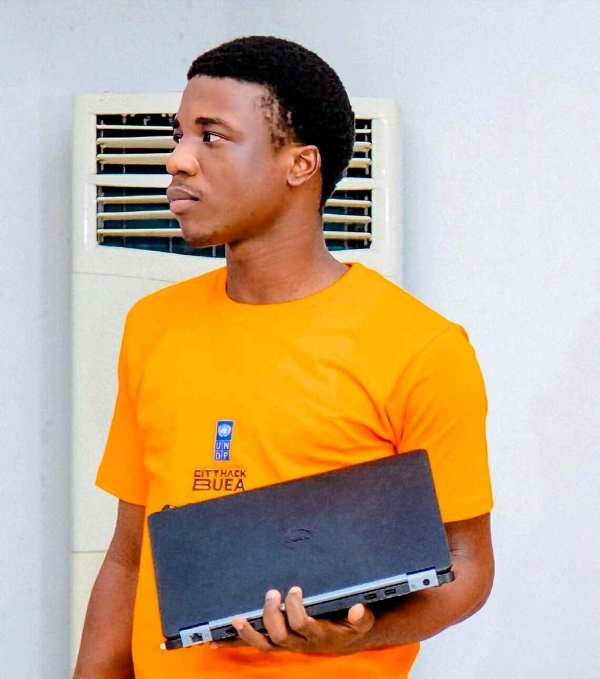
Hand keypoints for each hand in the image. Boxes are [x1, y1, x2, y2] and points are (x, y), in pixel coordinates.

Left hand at [209, 586, 374, 654]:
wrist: (344, 640)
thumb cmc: (350, 625)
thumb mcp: (361, 621)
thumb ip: (360, 616)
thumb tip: (357, 608)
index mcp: (319, 634)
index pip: (302, 624)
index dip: (295, 608)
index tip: (294, 589)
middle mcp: (301, 643)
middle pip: (280, 635)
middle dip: (272, 614)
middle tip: (272, 592)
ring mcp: (287, 644)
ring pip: (264, 645)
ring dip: (249, 633)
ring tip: (236, 618)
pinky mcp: (278, 643)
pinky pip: (256, 645)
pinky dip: (237, 642)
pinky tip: (216, 641)